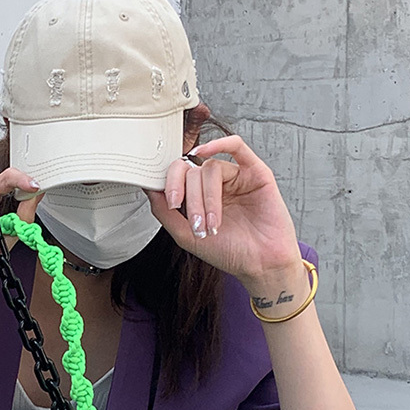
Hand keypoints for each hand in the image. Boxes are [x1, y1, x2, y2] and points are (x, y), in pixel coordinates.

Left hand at [145, 135, 303, 293]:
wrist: (261, 265)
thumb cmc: (230, 253)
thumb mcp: (186, 236)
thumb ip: (164, 213)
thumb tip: (148, 188)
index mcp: (199, 196)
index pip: (179, 175)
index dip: (171, 184)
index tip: (172, 204)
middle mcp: (216, 184)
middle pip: (193, 173)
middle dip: (192, 200)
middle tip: (197, 224)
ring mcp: (236, 177)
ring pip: (211, 169)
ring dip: (208, 198)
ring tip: (214, 223)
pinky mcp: (255, 172)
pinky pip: (236, 146)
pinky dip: (219, 144)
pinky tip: (205, 152)